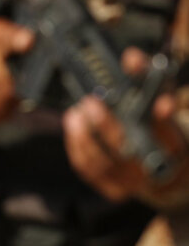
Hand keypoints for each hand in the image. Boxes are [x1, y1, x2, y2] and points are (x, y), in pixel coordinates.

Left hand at [62, 48, 187, 200]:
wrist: (165, 173)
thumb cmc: (159, 131)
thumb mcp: (159, 103)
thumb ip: (147, 79)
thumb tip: (131, 57)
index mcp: (172, 147)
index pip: (167, 131)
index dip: (160, 115)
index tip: (153, 101)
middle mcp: (153, 168)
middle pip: (129, 149)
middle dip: (108, 126)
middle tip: (91, 102)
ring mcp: (133, 181)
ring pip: (104, 163)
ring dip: (85, 137)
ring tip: (75, 114)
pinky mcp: (114, 188)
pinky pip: (90, 170)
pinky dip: (78, 148)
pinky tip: (73, 127)